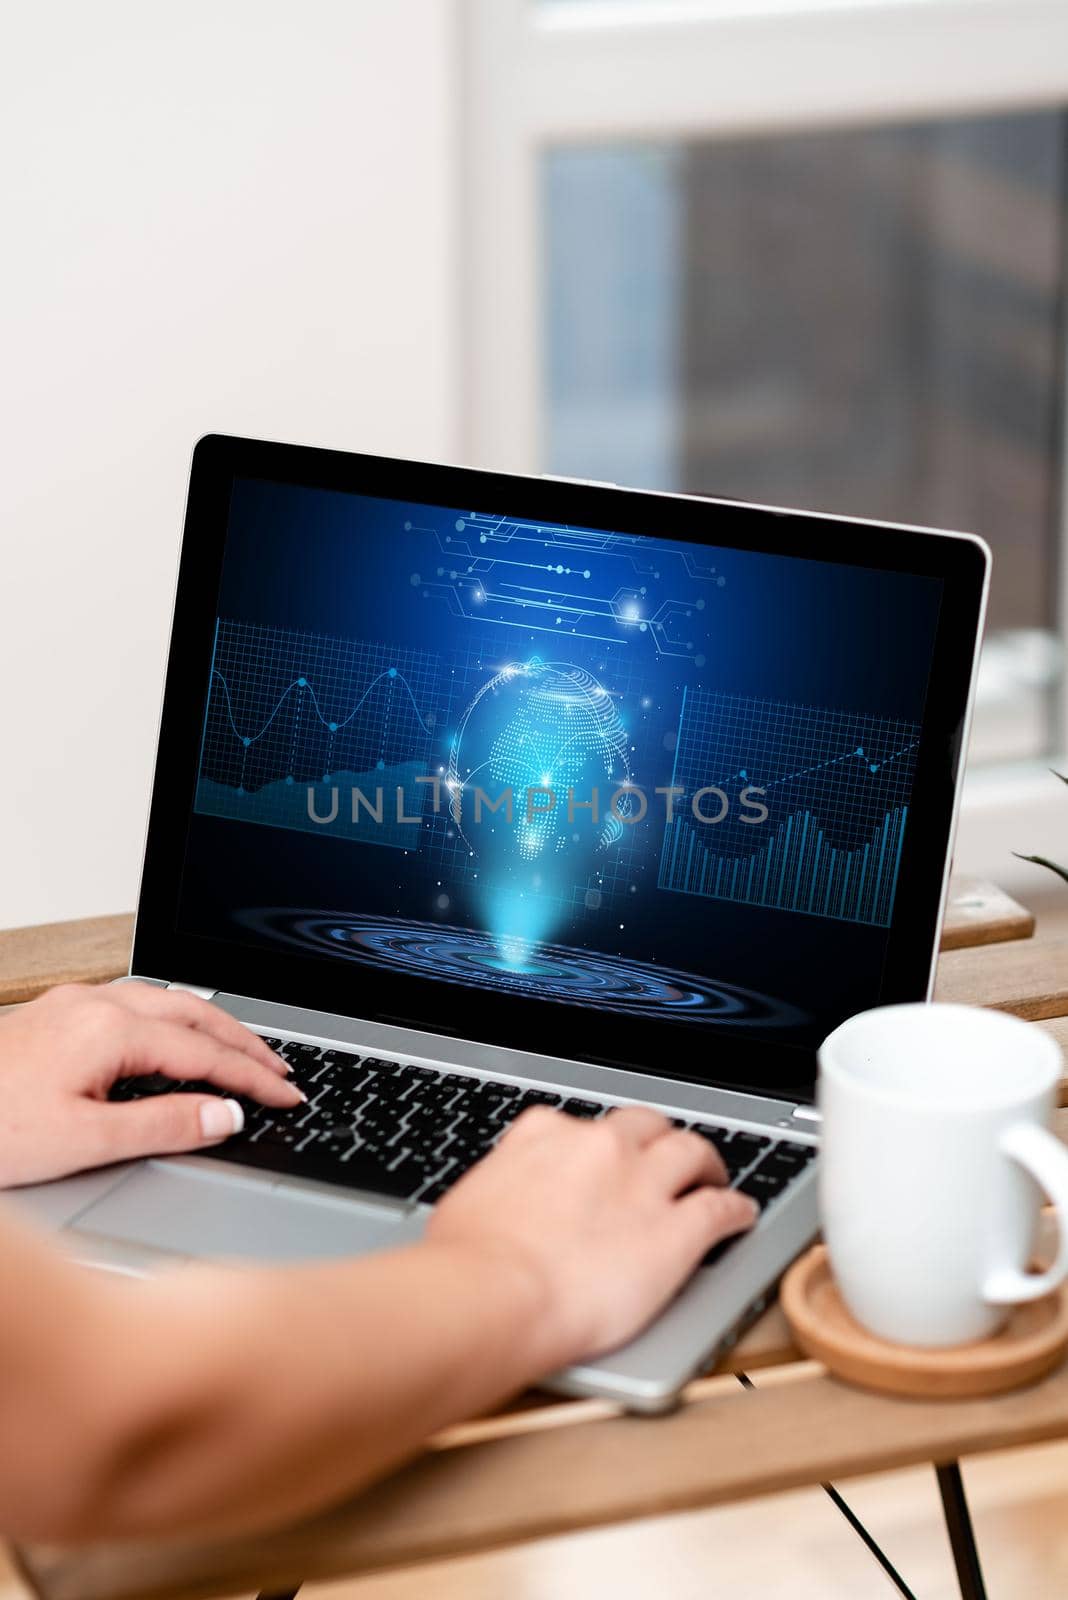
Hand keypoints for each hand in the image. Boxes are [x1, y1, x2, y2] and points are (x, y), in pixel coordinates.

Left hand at [0, 982, 302, 1185]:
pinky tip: (179, 1042)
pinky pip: (139, 1004)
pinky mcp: (59, 1014)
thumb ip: (162, 1125)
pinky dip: (178, 1022)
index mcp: (109, 1029)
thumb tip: (225, 1115)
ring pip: (168, 1001)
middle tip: (283, 1072)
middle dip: (246, 1040)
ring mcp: (75, 1004)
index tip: (288, 1097)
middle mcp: (96, 1004)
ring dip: (213, 1026)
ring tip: (246, 1055)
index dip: (253, 1078)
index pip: (205, 1052)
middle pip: (196, 1011)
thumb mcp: (82, 1141)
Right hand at [426, 1105, 757, 1369]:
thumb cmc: (468, 1261)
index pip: (582, 1125)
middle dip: (659, 1139)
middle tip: (667, 1157)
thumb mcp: (474, 1201)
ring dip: (706, 1163)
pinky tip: (742, 1215)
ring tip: (714, 1176)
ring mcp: (643, 1184)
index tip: (604, 1159)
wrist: (493, 1295)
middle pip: (646, 1125)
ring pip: (692, 1152)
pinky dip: (736, 1209)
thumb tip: (503, 1204)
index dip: (599, 1145)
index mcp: (546, 1134)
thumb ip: (504, 1189)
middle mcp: (600, 1146)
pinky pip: (721, 1209)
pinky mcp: (677, 1231)